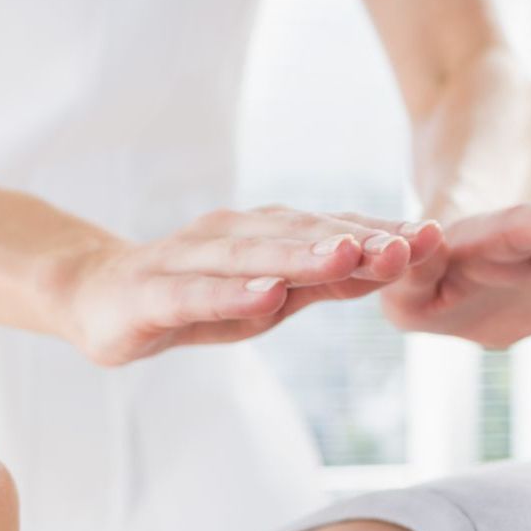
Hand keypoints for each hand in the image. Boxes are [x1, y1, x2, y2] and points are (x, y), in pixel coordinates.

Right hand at [54, 205, 444, 365]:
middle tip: (411, 244)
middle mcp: (230, 236)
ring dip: (301, 255)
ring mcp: (188, 260)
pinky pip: (196, 294)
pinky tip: (265, 296)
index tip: (436, 239)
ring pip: (251, 257)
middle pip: (300, 237)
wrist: (93, 297)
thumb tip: (390, 267)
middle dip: (357, 240)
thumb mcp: (264, 296)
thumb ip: (320, 282)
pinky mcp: (150, 293)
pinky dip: (231, 293)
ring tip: (349, 256)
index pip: (330, 231)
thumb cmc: (189, 298)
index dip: (382, 235)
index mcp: (263, 235)